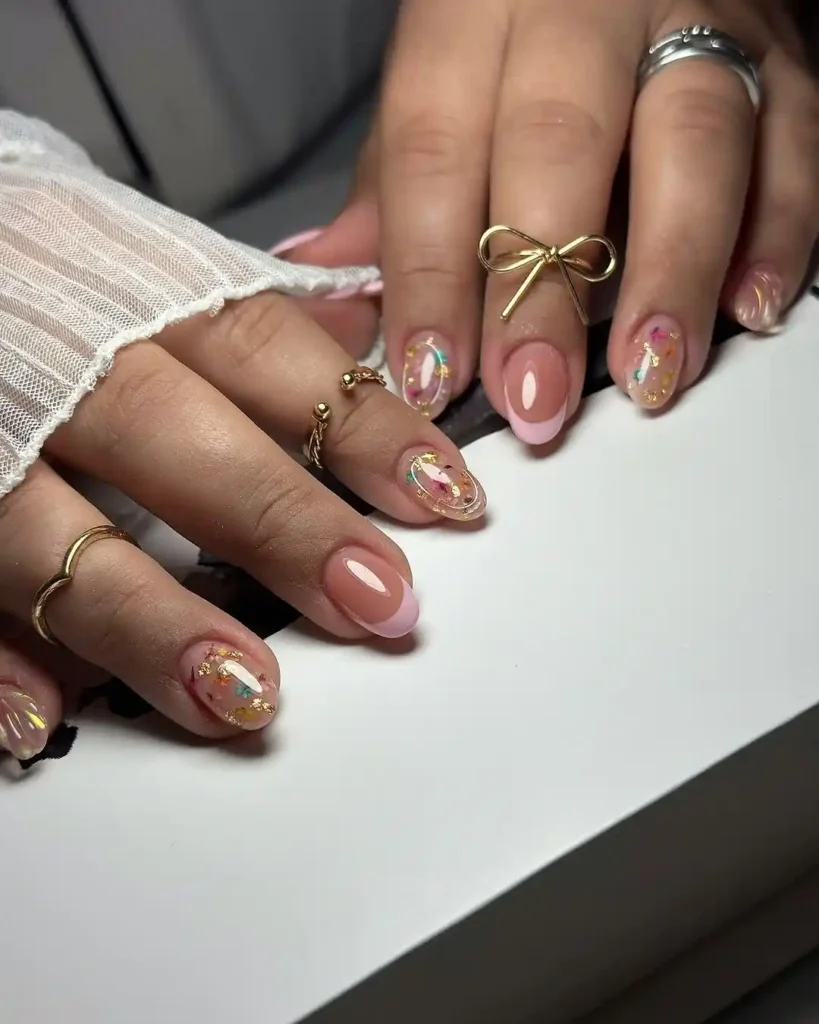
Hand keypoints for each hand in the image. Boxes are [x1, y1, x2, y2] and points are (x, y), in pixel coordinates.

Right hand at [0, 290, 485, 759]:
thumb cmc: (56, 277)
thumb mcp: (156, 269)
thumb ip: (254, 322)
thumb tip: (377, 351)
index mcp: (134, 292)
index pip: (271, 356)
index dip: (364, 430)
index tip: (447, 501)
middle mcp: (56, 359)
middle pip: (176, 442)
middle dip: (279, 526)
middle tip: (376, 601)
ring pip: (52, 533)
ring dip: (150, 619)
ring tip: (240, 692)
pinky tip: (42, 716)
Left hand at [288, 0, 818, 438]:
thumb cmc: (521, 36)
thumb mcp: (437, 84)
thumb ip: (391, 186)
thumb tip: (324, 281)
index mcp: (473, 14)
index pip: (436, 150)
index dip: (430, 275)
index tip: (430, 376)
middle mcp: (586, 10)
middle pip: (559, 148)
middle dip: (545, 292)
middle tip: (534, 402)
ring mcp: (694, 25)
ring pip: (691, 142)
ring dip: (671, 272)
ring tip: (647, 374)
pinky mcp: (780, 62)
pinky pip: (792, 145)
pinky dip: (777, 233)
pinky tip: (749, 311)